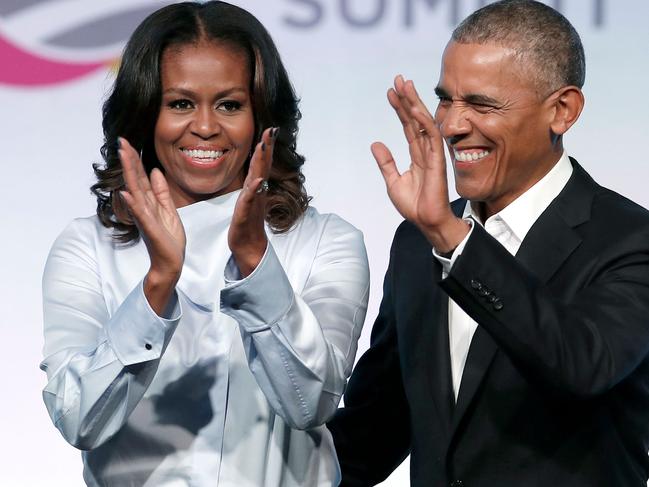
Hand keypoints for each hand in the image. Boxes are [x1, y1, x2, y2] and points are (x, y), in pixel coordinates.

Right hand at [118, 138, 185, 313]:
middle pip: (135, 179)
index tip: (127, 142)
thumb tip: (154, 171)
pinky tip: (126, 193)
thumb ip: (161, 192)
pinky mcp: (149, 229)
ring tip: (123, 156)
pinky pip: (140, 214)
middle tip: (121, 141)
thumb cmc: (168, 238)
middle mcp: (143, 207)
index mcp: (149, 202)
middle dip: (129, 160)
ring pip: (135, 191)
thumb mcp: (169, 210)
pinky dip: (133, 204)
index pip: (140, 177)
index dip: (135, 160)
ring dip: (129, 174)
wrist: (170, 262)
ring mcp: (144, 217)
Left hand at [228, 127, 276, 276]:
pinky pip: (249, 199)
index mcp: (255, 187)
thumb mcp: (248, 199)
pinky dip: (253, 189)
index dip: (266, 146)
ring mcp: (253, 202)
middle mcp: (257, 192)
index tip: (271, 130)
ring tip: (264, 147)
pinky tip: (257, 180)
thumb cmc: (247, 223)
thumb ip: (252, 184)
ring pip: (257, 178)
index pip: (261, 163)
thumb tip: (256, 172)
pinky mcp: (245, 213)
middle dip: (267, 148)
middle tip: (272, 131)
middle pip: (263, 166)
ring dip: (261, 163)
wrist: (248, 245)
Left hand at [373, 75, 468, 252]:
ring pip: (423, 122)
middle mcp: (425, 151)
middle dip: (407, 99)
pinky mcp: (437, 160)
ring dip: (414, 103)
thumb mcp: (392, 181)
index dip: (399, 109)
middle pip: (415, 119)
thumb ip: (386, 162)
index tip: (391, 93)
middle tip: (398, 80)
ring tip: (405, 85)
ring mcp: (432, 154)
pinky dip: (423, 121)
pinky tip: (414, 108)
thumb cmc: (414, 205)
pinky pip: (431, 136)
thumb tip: (375, 144)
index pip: (407, 127)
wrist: (426, 221)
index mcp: (416, 155)